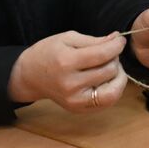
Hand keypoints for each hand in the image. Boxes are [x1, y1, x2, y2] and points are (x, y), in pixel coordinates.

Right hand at [6, 31, 127, 111]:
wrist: (29, 76)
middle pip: (110, 71)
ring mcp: (74, 100)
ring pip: (113, 91)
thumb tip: (116, 39)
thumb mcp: (68, 38)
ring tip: (109, 67)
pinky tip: (106, 79)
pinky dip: (112, 89)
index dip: (116, 45)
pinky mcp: (77, 109)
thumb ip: (94, 40)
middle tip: (108, 53)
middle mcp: (70, 84)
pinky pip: (106, 102)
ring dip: (118, 76)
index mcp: (66, 62)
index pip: (103, 54)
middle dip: (115, 58)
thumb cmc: (48, 53)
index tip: (119, 40)